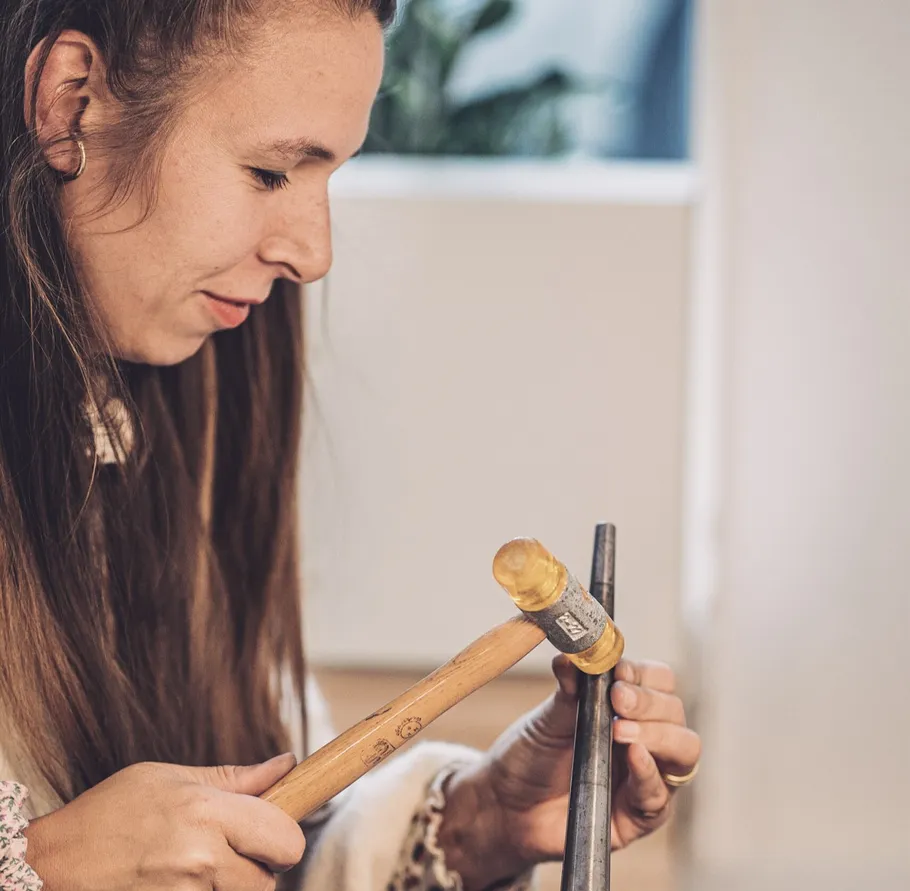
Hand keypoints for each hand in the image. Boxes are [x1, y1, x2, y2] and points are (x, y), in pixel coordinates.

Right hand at [24, 754, 305, 890]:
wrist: (52, 864)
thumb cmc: (110, 812)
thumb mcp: (171, 778)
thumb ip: (235, 778)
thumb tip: (287, 763)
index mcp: (207, 812)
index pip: (286, 838)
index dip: (283, 838)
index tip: (269, 834)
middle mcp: (201, 859)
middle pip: (269, 882)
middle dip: (259, 869)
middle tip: (233, 854)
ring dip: (229, 889)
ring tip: (195, 867)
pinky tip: (177, 884)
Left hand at [438, 656, 699, 889]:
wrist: (506, 804)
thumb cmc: (530, 755)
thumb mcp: (547, 717)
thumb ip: (566, 689)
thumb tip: (570, 655)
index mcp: (626, 707)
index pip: (658, 681)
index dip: (644, 674)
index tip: (620, 672)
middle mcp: (644, 738)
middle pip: (674, 711)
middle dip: (650, 702)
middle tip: (619, 699)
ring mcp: (645, 776)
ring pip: (683, 750)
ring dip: (658, 734)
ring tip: (621, 730)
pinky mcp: (638, 815)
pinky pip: (659, 794)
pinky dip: (649, 772)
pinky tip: (633, 756)